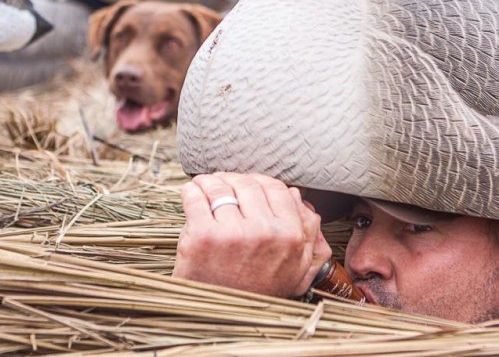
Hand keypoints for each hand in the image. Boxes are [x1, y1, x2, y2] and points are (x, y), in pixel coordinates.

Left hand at [173, 172, 332, 297]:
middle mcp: (265, 231)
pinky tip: (192, 193)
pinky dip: (192, 190)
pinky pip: (196, 197)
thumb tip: (296, 195)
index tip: (247, 185)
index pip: (276, 188)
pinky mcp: (203, 236)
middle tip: (223, 183)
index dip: (260, 182)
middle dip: (233, 180)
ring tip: (205, 186)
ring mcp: (233, 233)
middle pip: (247, 184)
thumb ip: (306, 232)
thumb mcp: (298, 268)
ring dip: (210, 182)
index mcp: (291, 235)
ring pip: (220, 187)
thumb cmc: (259, 290)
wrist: (223, 318)